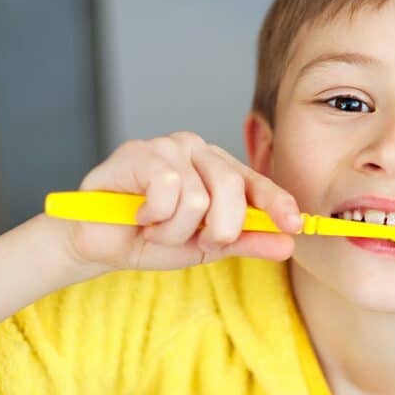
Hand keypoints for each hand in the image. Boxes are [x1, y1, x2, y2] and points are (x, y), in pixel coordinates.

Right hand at [65, 132, 300, 271]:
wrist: (101, 244)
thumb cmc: (151, 238)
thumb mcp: (207, 247)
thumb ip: (247, 242)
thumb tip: (288, 243)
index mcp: (220, 170)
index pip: (257, 183)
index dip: (277, 203)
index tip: (294, 226)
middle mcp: (199, 151)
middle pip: (231, 190)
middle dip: (215, 230)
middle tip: (191, 240)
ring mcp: (169, 147)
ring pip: (197, 199)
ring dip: (173, 231)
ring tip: (155, 227)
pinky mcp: (139, 151)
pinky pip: (167, 189)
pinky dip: (154, 215)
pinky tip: (139, 213)